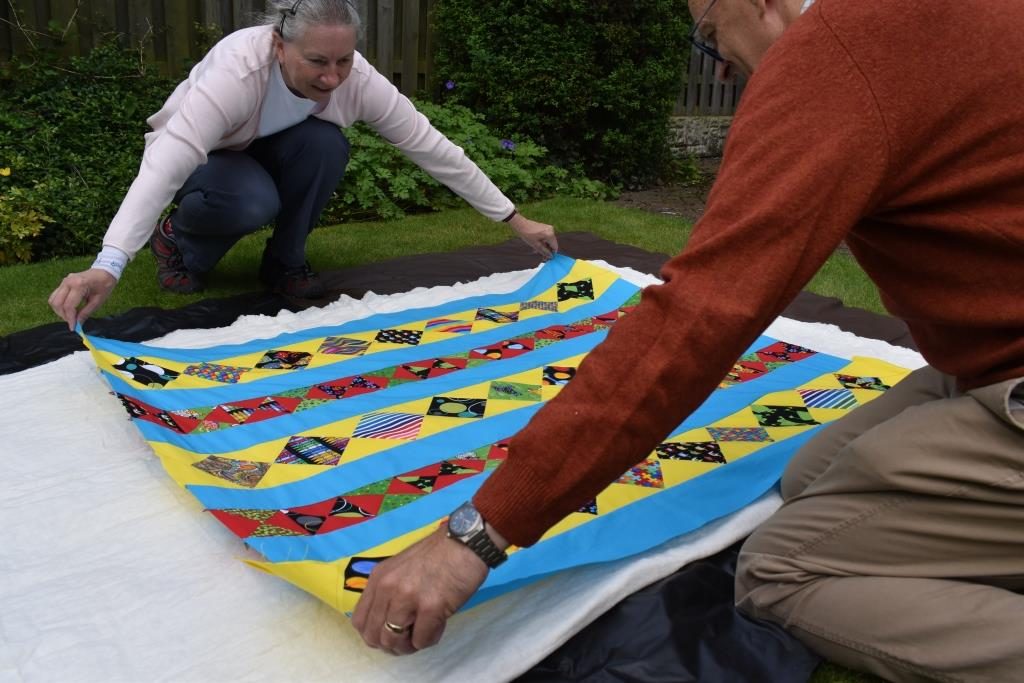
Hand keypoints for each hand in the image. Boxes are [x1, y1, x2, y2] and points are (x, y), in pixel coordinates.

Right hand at [48, 268, 116, 330]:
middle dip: (63, 315)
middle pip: (57, 303)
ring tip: (71, 316)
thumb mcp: (98, 301)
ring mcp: (64, 281)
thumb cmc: (104, 285)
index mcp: (79, 285)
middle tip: (73, 322)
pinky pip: (55, 296)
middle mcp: (68, 282)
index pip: (69, 305)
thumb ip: (86, 312)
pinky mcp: (63, 283)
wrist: (104, 272)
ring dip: (59, 310)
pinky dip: (59, 304)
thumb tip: (78, 324)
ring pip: (53, 300)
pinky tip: (69, 309)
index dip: (70, 318)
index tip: (73, 328)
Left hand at [351, 527, 491, 654]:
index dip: (373, 635)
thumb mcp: (401, 568)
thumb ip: (390, 592)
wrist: (466, 541)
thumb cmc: (438, 555)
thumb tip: (388, 623)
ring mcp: (408, 597)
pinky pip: (421, 640)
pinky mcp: (430, 606)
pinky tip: (440, 624)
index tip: (390, 635)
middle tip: (410, 639)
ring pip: (394, 641)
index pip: (360, 621)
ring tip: (425, 632)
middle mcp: (387, 588)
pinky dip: (430, 639)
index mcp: (378, 578)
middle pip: (374, 636)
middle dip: (392, 645)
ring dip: (410, 645)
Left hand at [508, 213, 558, 259]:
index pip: (555, 247)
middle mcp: (551, 230)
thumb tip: (550, 256)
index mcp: (550, 235)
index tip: (547, 258)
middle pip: (552, 243)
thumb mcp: (535, 245)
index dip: (552, 253)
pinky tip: (537, 245)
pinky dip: (543, 241)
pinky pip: (547, 236)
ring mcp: (549, 228)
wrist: (520, 224)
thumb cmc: (527, 234)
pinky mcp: (545, 227)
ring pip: (549, 240)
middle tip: (541, 256)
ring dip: (544, 246)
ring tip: (536, 251)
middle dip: (547, 250)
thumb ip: (544, 251)